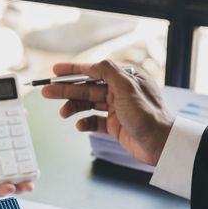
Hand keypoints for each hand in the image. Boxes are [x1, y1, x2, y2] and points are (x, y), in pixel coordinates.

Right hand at [42, 60, 173, 165]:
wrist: (161, 144)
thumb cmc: (148, 115)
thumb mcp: (128, 87)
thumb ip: (108, 72)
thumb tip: (90, 64)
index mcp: (125, 78)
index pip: (94, 70)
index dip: (73, 70)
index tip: (55, 71)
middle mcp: (120, 92)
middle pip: (87, 88)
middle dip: (66, 90)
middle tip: (46, 92)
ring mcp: (117, 109)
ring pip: (88, 105)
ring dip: (73, 107)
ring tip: (62, 113)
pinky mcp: (115, 126)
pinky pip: (95, 122)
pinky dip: (85, 123)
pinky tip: (79, 125)